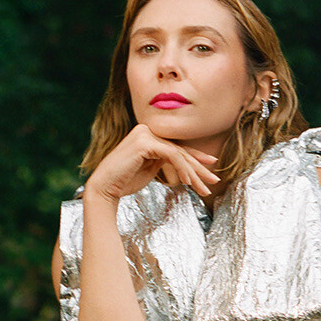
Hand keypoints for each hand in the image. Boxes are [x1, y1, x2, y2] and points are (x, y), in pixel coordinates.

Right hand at [85, 122, 218, 203]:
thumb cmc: (126, 181)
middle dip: (199, 168)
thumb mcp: (151, 168)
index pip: (177, 147)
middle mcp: (147, 131)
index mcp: (149, 136)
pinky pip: (172, 155)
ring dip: (194, 173)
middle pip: (180, 150)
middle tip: (214, 180)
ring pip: (178, 154)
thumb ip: (165, 160)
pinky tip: (188, 182)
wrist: (106, 187)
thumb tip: (185, 163)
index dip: (196, 156)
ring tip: (204, 189)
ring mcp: (145, 134)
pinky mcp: (144, 142)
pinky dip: (183, 169)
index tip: (212, 164)